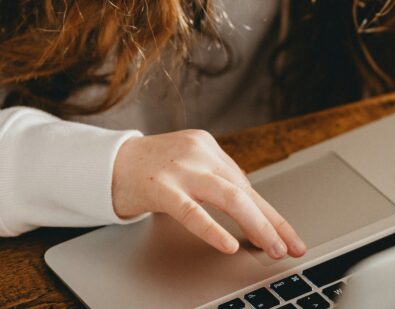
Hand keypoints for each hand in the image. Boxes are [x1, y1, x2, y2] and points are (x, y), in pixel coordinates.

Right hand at [112, 130, 306, 258]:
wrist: (105, 163)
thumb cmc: (149, 170)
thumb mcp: (187, 168)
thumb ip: (215, 183)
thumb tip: (251, 213)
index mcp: (208, 148)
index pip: (247, 185)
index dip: (270, 213)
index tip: (289, 236)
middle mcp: (199, 153)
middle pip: (245, 191)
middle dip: (271, 222)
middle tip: (286, 247)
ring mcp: (180, 168)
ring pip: (229, 197)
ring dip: (255, 225)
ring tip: (270, 247)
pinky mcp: (159, 185)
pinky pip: (190, 211)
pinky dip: (212, 229)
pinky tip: (227, 244)